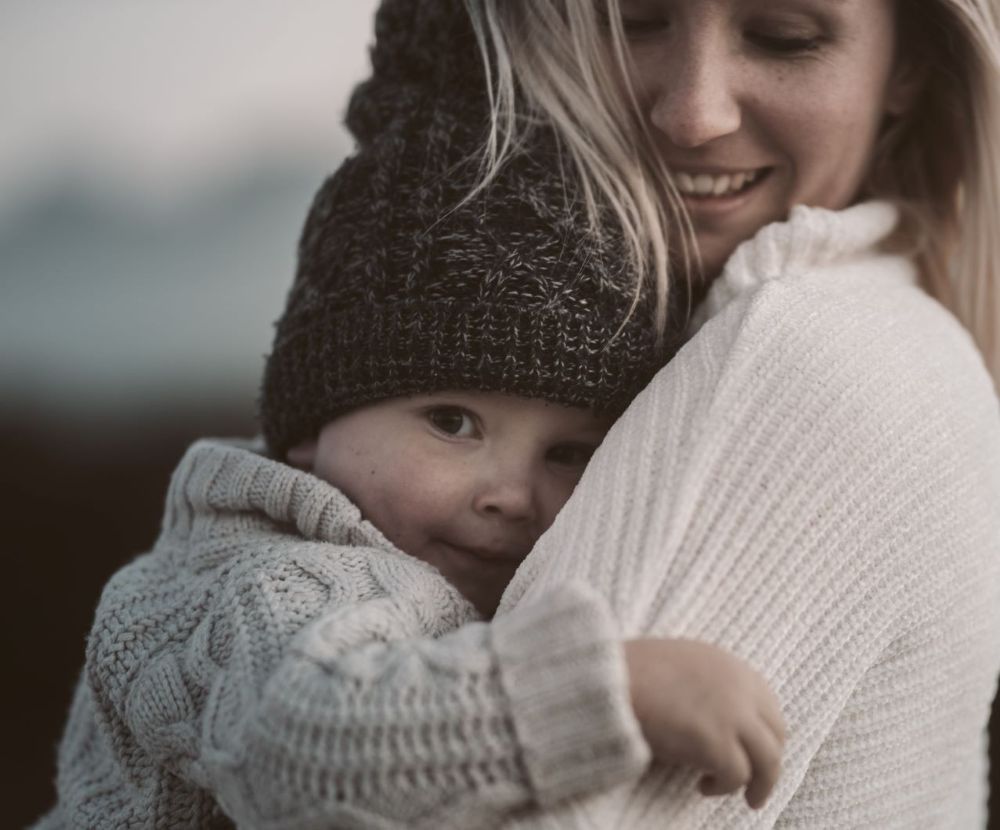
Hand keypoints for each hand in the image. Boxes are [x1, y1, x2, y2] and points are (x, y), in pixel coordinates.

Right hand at [624, 638, 785, 809]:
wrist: (608, 680)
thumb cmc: (631, 673)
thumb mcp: (681, 666)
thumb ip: (708, 685)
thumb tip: (715, 717)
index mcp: (731, 665)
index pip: (769, 705)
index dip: (764, 733)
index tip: (755, 751)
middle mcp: (741, 687)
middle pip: (775, 734)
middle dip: (767, 761)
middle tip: (755, 782)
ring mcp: (733, 715)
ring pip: (768, 760)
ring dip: (759, 784)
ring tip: (746, 798)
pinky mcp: (718, 743)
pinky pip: (737, 776)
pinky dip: (724, 787)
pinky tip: (702, 787)